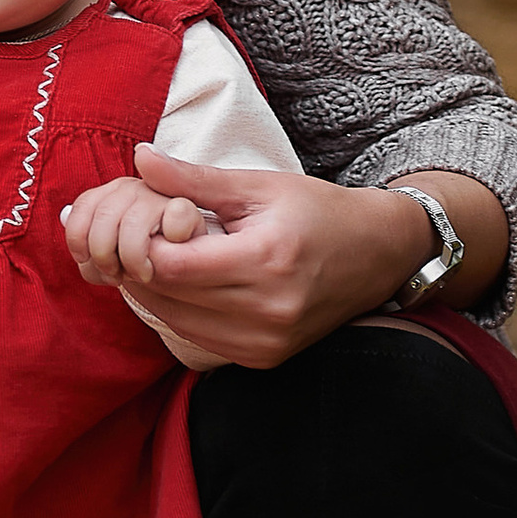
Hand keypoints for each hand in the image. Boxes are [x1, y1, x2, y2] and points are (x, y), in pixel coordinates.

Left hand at [65, 148, 505, 369]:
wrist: (377, 254)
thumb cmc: (317, 211)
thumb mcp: (257, 185)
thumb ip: (193, 178)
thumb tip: (139, 159)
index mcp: (266, 260)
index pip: (173, 265)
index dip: (144, 242)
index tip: (143, 219)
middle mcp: (267, 312)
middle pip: (168, 296)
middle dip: (143, 265)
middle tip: (140, 236)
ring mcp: (267, 343)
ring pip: (176, 322)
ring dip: (156, 291)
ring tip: (162, 256)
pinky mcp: (264, 358)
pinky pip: (198, 338)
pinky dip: (180, 311)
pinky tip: (184, 282)